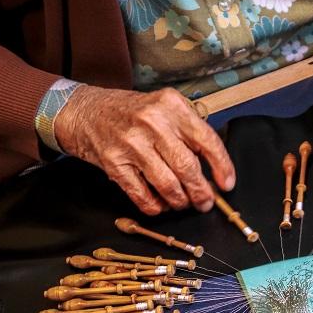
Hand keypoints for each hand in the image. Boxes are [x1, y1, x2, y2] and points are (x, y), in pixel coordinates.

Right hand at [55, 86, 235, 214]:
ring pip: (168, 185)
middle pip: (188, 168)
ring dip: (180, 201)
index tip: (227, 184)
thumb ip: (188, 132)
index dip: (222, 167)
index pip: (207, 140)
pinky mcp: (114, 163)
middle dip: (201, 192)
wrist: (84, 111)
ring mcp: (131, 143)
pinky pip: (142, 195)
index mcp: (171, 106)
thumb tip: (214, 170)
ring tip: (183, 203)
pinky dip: (155, 206)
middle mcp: (152, 122)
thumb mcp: (164, 109)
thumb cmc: (132, 113)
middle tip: (205, 202)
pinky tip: (161, 205)